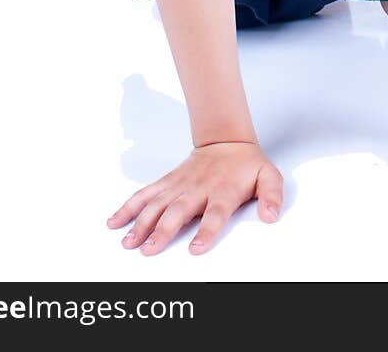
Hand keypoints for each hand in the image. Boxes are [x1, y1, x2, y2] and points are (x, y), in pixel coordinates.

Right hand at [107, 141, 282, 256]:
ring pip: (157, 205)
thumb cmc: (246, 165)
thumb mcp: (269, 177)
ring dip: (141, 223)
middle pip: (178, 212)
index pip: (215, 214)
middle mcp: (198, 189)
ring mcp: (179, 186)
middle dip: (163, 231)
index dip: (206, 231)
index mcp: (223, 191)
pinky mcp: (167, 183)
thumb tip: (271, 215)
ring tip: (129, 242)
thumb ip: (272, 196)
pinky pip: (145, 194)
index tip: (196, 248)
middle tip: (150, 249)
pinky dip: (128, 207)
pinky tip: (115, 221)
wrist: (226, 140)